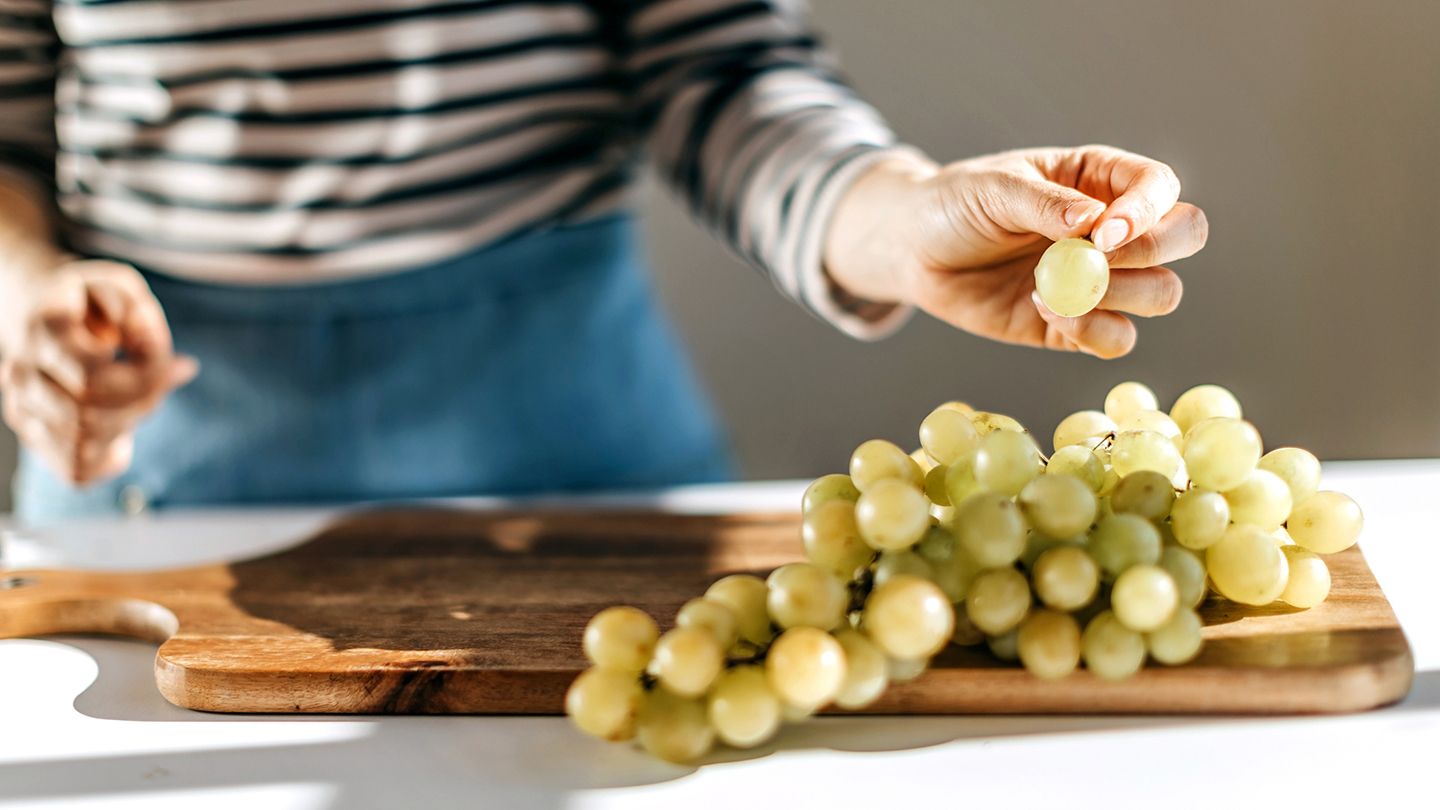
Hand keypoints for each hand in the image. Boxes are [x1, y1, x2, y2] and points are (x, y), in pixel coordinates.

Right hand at [0, 260, 196, 484]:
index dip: (146, 381)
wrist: (36, 309)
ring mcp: (22, 406)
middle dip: (143, 403)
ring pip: (83, 446)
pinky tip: (122, 428)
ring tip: (138, 397)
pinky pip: (75, 469)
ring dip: (128, 427)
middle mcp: (22, 373)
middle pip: (88, 417)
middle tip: (162, 379)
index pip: (92, 379)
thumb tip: (162, 361)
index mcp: (43, 333)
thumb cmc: (86, 299)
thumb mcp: (120, 287)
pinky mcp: (32, 432)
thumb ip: (140, 317)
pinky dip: (110, 458)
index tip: (182, 366)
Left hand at [824, 145, 1207, 357]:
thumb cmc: (955, 204)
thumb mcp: (993, 190)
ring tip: (1053, 288)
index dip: (1148, 211)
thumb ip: (1045, 204)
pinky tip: (1046, 312)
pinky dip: (1092, 332)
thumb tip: (1094, 221)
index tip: (1103, 234)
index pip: (1159, 186)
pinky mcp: (1076, 324)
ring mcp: (1100, 278)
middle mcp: (1112, 228)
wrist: (914, 251)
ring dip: (1118, 297)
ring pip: (1161, 294)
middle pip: (1183, 238)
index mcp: (1099, 178)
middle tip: (1096, 260)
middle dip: (1151, 253)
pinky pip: (1118, 339)